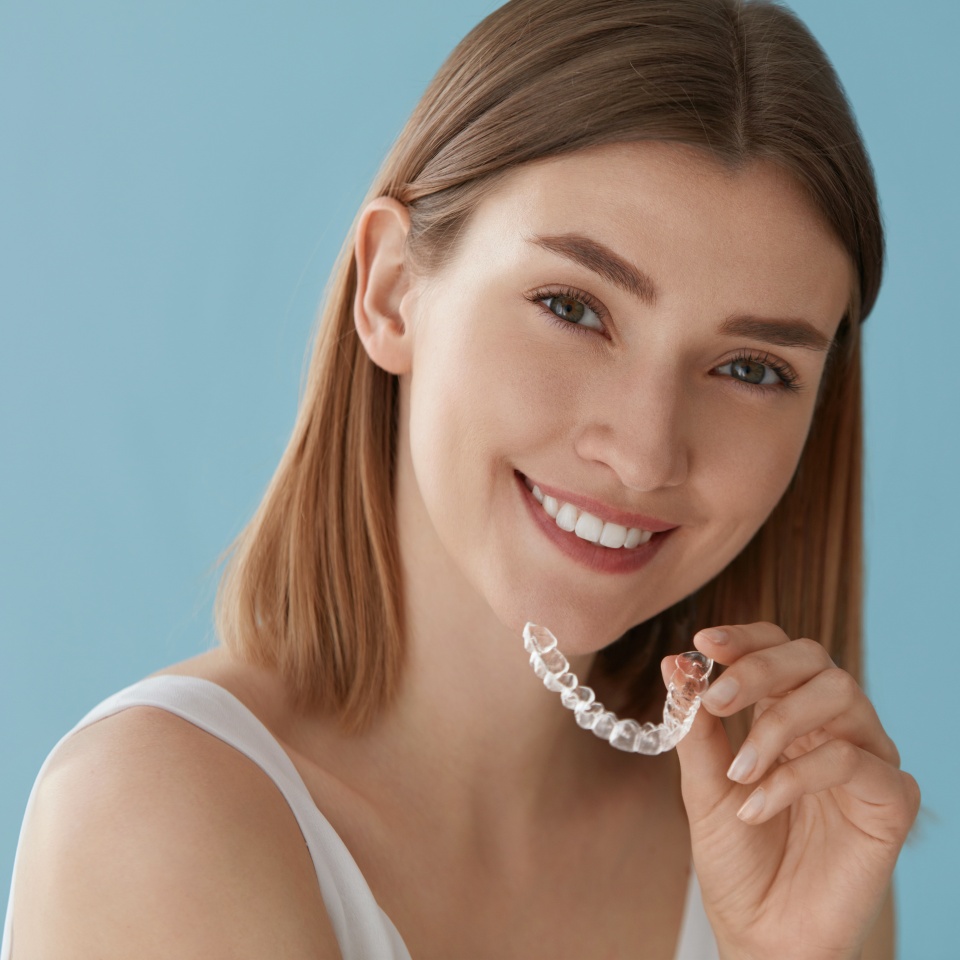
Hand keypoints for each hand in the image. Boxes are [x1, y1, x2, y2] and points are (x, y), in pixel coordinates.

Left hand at [664, 622, 919, 959]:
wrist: (761, 936)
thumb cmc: (735, 860)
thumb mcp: (703, 785)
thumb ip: (694, 726)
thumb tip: (675, 662)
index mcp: (786, 716)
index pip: (777, 650)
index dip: (745, 638)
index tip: (702, 642)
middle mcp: (830, 728)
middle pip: (813, 659)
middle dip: (761, 669)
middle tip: (716, 701)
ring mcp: (864, 761)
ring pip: (841, 695)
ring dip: (777, 726)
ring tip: (738, 773)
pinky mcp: (890, 802)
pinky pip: (855, 760)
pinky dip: (797, 776)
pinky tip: (757, 807)